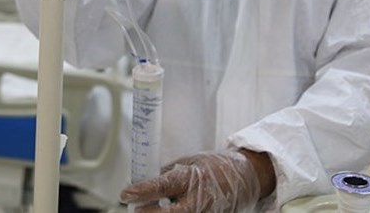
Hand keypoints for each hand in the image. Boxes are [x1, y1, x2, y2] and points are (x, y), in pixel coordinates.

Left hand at [120, 150, 261, 212]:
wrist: (244, 179)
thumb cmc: (215, 167)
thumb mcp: (190, 161)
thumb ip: (170, 172)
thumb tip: (145, 180)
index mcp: (192, 177)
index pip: (163, 186)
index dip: (142, 191)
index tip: (125, 194)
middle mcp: (198, 199)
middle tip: (136, 209)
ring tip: (150, 208)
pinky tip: (166, 209)